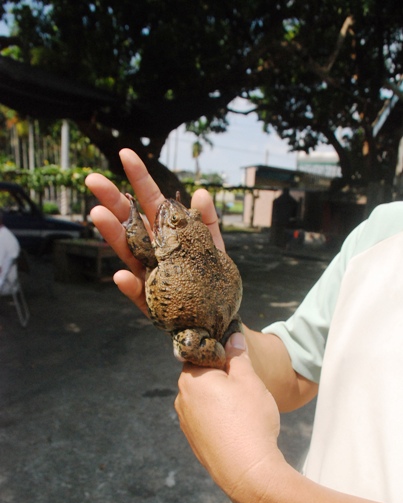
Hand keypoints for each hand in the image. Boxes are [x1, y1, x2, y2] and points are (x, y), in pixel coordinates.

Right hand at [85, 148, 223, 313]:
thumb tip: (200, 193)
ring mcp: (149, 277)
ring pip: (129, 254)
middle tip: (92, 179)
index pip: (152, 203)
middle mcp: (152, 252)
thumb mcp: (214, 249)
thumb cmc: (211, 281)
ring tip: (97, 214)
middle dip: (113, 201)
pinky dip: (129, 287)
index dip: (140, 179)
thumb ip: (206, 224)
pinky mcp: (151, 305)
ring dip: (113, 235)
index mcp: (167, 235)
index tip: (126, 154)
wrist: (217, 320)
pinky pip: (139, 295)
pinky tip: (121, 276)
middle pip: (130, 223)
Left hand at [175, 332, 283, 502]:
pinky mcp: (195, 442)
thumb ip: (238, 355)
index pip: (199, 354)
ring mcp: (186, 423)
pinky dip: (219, 419)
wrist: (248, 473)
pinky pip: (206, 421)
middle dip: (221, 377)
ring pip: (204, 400)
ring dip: (220, 399)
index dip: (219, 353)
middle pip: (201, 377)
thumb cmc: (250, 420)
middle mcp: (182, 399)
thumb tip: (233, 336)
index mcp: (191, 378)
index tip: (236, 358)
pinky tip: (238, 427)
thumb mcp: (249, 380)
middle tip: (245, 384)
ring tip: (244, 409)